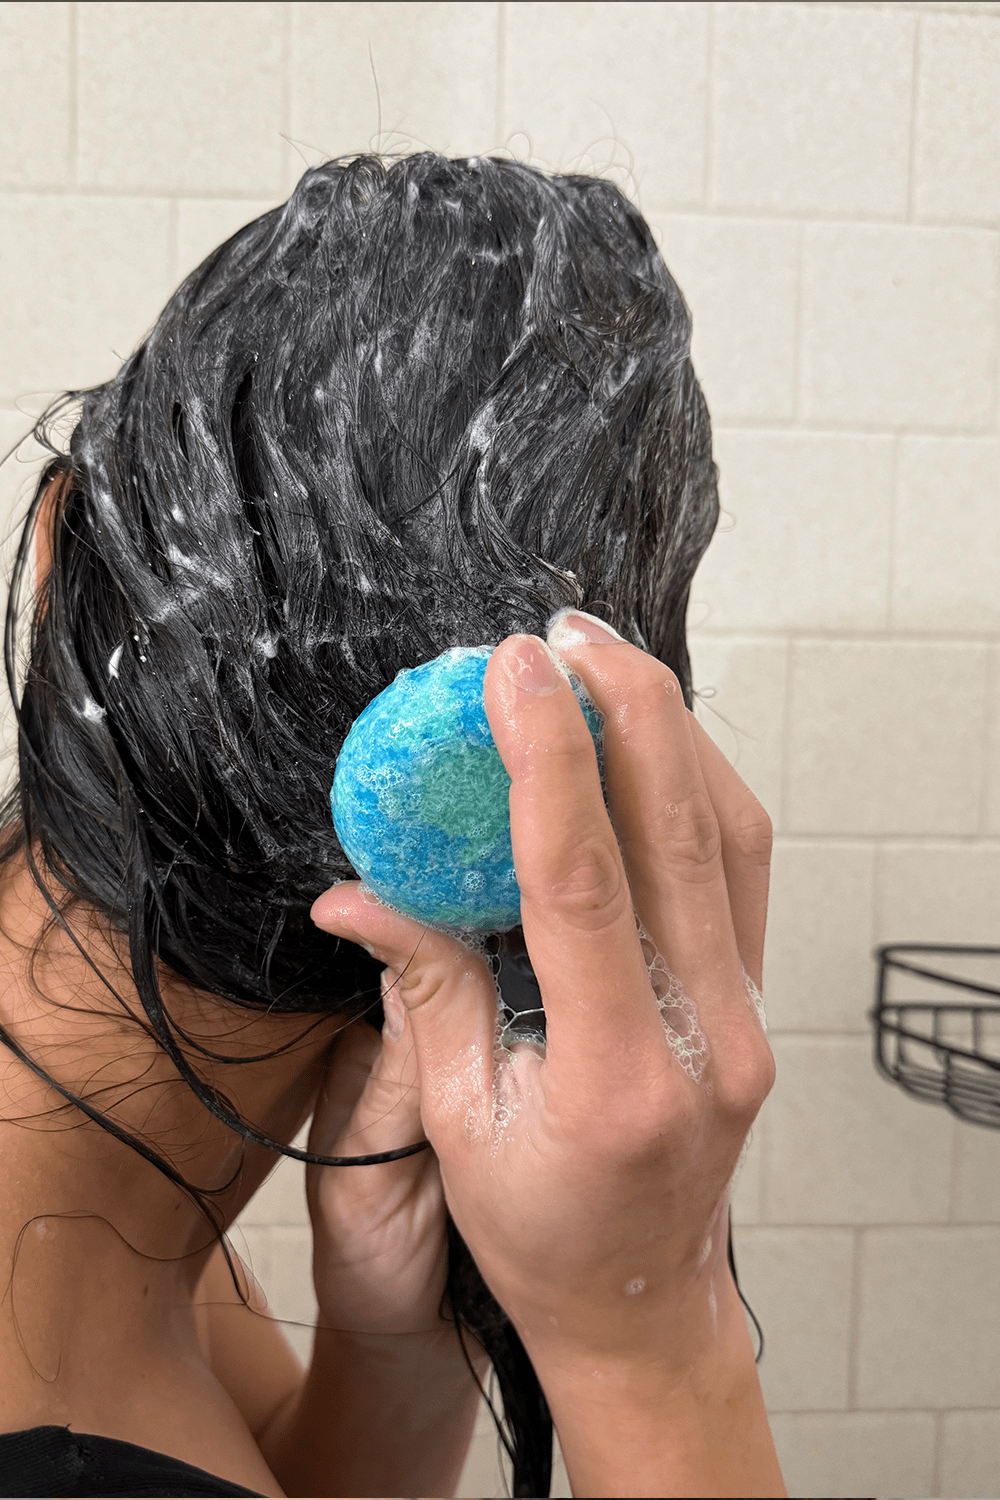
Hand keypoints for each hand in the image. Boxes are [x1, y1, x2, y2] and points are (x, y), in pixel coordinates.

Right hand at [310, 620, 774, 1375]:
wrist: (640, 1300)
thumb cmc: (544, 1232)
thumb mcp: (459, 1122)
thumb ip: (423, 988)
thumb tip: (354, 891)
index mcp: (616, 1074)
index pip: (582, 881)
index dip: (547, 761)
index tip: (513, 673)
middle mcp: (704, 1033)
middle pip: (683, 830)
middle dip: (627, 708)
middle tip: (567, 634)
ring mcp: (746, 1013)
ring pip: (731, 832)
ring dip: (672, 731)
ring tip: (608, 663)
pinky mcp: (754, 996)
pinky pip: (742, 863)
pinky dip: (700, 782)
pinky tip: (651, 741)